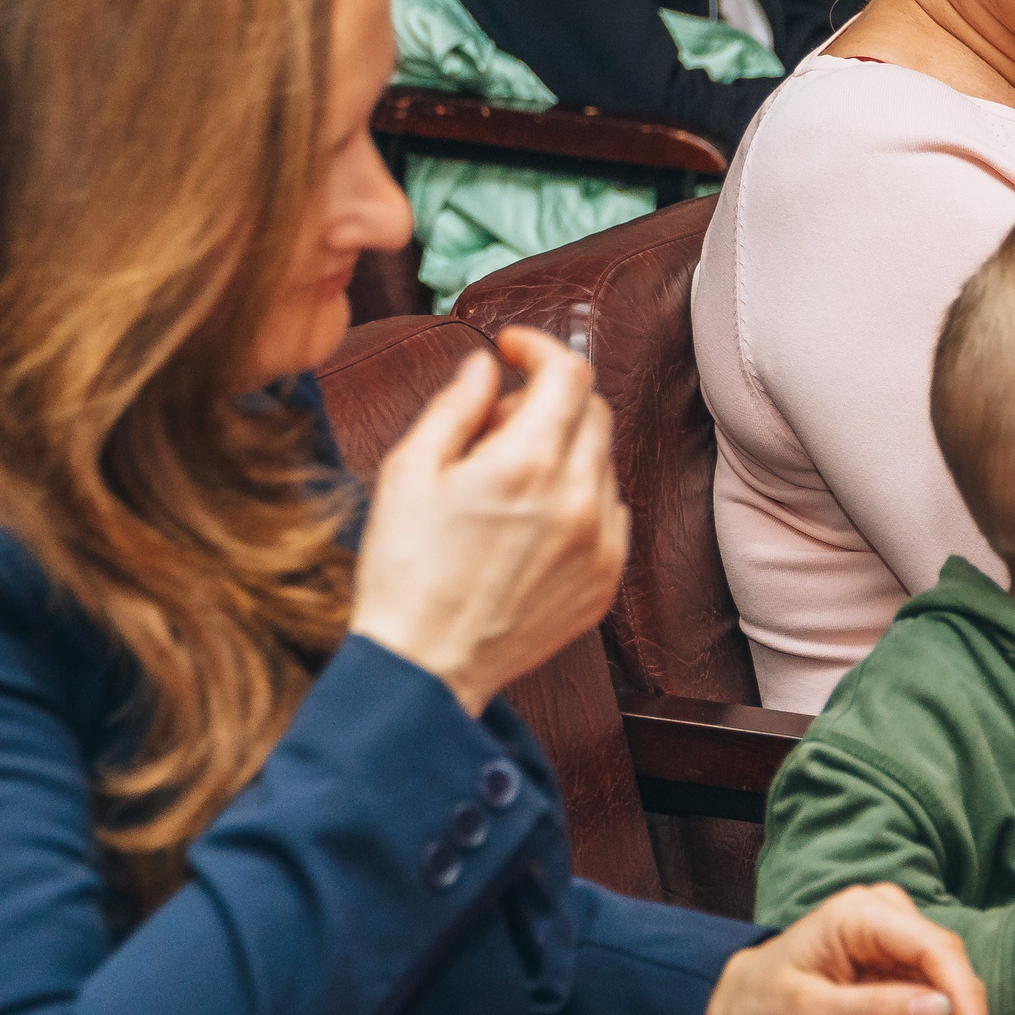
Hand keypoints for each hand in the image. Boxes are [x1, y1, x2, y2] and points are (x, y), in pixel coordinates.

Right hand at [348, 326, 628, 713]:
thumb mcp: (408, 472)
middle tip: (493, 424)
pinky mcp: (607, 579)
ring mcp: (601, 542)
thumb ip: (455, 406)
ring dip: (562, 451)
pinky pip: (610, 511)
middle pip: (593, 410)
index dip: (540, 347)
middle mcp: (578, 499)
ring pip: (602, 461)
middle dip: (547, 398)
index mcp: (525, 464)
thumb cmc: (404, 572)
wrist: (425, 668)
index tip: (513, 350)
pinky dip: (578, 498)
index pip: (569, 372)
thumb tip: (486, 366)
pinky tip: (527, 525)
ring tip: (503, 486)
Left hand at [698, 883, 995, 1014]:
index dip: (963, 995)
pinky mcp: (902, 972)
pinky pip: (940, 1005)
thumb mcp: (810, 1014)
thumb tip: (940, 1011)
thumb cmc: (762, 1008)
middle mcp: (887, 919)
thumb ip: (874, 1010)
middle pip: (949, 972)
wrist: (739, 1013)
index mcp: (861, 915)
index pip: (932, 948)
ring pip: (952, 993)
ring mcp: (897, 944)